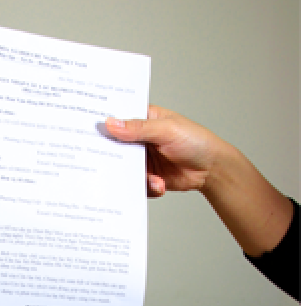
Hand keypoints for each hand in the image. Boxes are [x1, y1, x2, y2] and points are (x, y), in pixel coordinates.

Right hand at [106, 105, 293, 256]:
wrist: (211, 169)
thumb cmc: (195, 141)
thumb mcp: (166, 130)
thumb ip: (138, 128)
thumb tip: (112, 124)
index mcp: (143, 119)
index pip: (118, 119)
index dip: (105, 125)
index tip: (92, 131)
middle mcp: (140, 139)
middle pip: (116, 147)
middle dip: (117, 158)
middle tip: (118, 163)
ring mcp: (143, 159)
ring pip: (124, 169)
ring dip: (139, 176)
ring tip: (155, 179)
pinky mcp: (147, 176)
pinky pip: (136, 184)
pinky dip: (147, 187)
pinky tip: (160, 184)